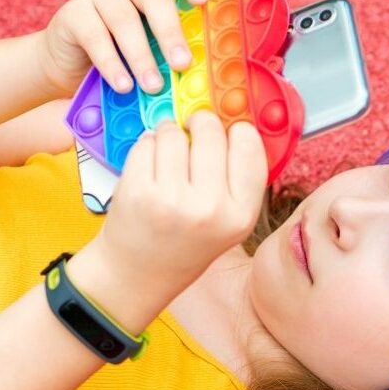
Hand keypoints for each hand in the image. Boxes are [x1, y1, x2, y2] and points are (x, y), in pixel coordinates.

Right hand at [35, 0, 209, 97]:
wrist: (74, 66)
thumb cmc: (128, 56)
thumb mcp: (157, 49)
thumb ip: (179, 50)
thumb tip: (205, 76)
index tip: (202, 0)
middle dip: (170, 31)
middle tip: (181, 64)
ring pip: (124, 18)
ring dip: (141, 56)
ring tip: (153, 86)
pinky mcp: (72, 13)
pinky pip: (94, 36)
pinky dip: (111, 64)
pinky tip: (123, 85)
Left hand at [88, 112, 268, 296]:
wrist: (139, 273)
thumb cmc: (185, 242)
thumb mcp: (228, 220)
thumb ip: (237, 177)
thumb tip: (234, 116)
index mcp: (241, 215)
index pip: (249, 146)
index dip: (237, 130)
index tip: (229, 130)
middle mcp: (210, 208)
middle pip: (211, 131)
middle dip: (200, 124)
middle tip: (193, 130)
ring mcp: (172, 200)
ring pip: (173, 132)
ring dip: (169, 133)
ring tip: (167, 153)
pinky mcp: (138, 192)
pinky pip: (145, 144)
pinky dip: (146, 147)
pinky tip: (149, 167)